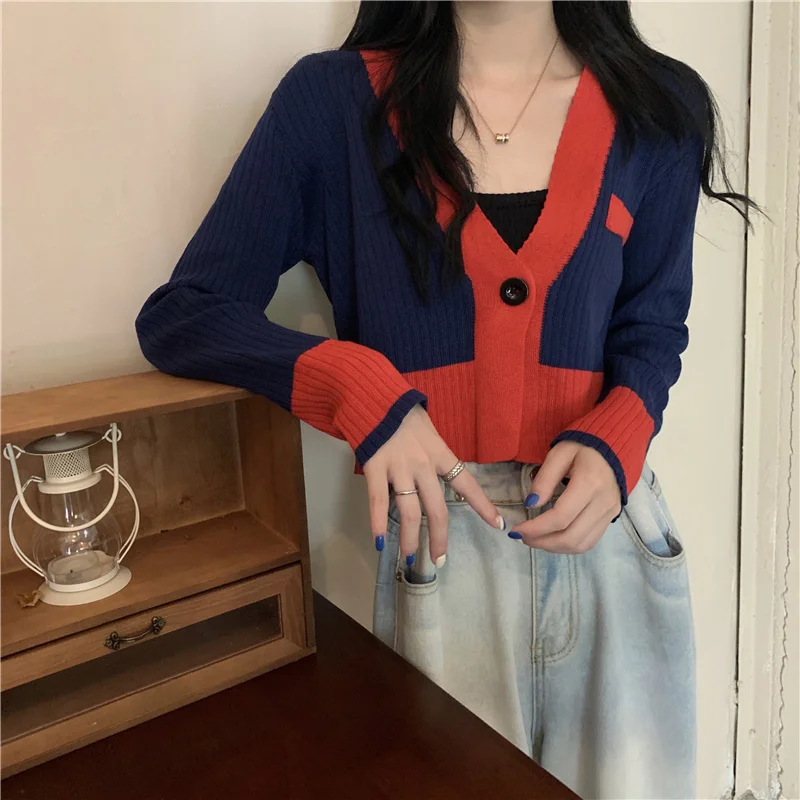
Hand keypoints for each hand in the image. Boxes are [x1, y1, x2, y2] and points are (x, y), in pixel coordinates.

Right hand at [363, 406, 504, 565]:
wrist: (375, 397)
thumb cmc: (403, 414)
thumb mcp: (429, 431)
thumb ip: (435, 455)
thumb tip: (443, 477)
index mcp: (440, 453)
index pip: (467, 484)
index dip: (483, 506)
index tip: (498, 525)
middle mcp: (423, 464)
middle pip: (437, 508)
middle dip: (439, 537)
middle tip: (439, 559)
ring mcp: (399, 468)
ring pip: (410, 511)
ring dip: (410, 538)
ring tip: (409, 559)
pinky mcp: (375, 468)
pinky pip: (378, 501)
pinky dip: (378, 523)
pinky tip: (379, 541)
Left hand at [510, 441, 620, 553]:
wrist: (615, 444)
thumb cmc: (583, 446)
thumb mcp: (559, 454)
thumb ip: (545, 479)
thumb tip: (531, 505)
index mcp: (590, 483)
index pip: (560, 517)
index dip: (536, 528)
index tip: (516, 530)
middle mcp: (603, 503)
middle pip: (571, 537)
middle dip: (542, 542)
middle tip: (522, 537)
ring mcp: (611, 513)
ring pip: (581, 545)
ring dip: (554, 548)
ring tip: (535, 540)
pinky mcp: (612, 518)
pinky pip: (590, 541)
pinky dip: (568, 546)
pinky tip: (552, 538)